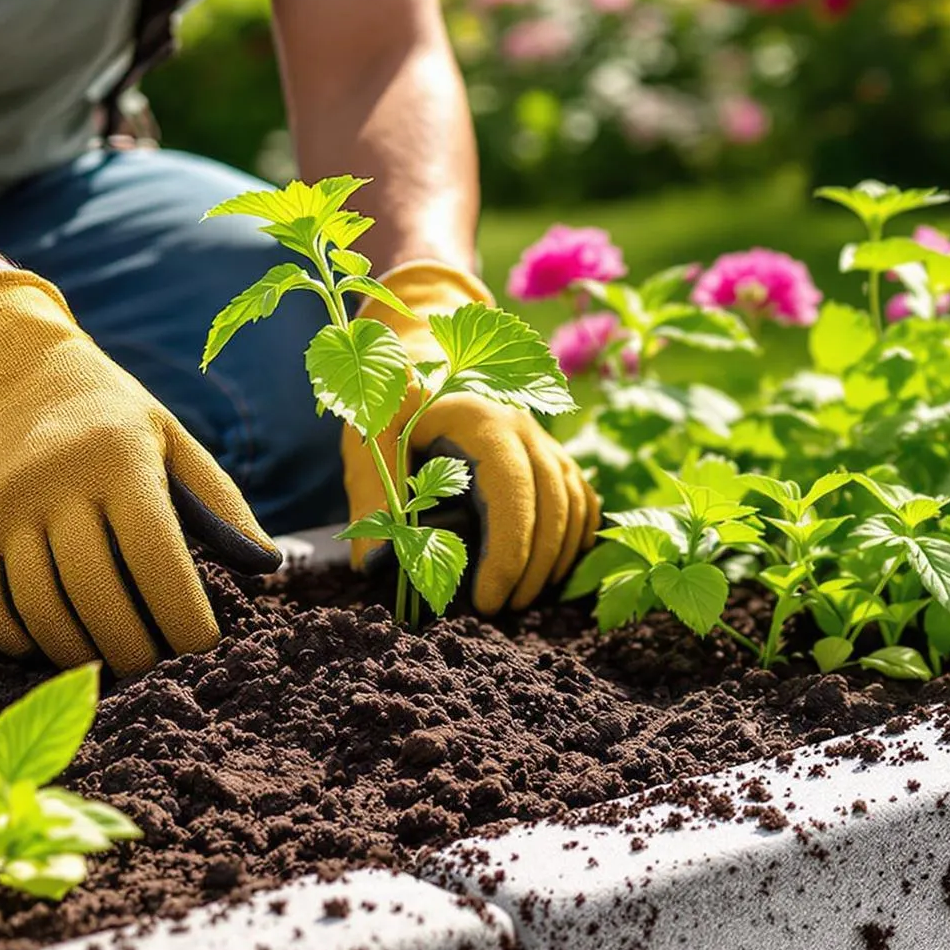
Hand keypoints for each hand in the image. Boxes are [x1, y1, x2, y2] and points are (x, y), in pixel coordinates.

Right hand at [0, 269, 279, 674]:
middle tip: (156, 672)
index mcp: (118, 460)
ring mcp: (3, 510)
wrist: (2, 370)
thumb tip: (268, 563)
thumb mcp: (168, 435)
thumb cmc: (105, 413)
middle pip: (97, 595)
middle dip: (134, 650)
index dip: (184, 616)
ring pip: (42, 610)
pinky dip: (23, 642)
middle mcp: (56, 484)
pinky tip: (53, 647)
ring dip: (81, 655)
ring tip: (111, 666)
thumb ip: (218, 499)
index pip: (157, 557)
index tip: (203, 649)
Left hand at [348, 262, 599, 612]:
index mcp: (483, 419)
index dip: (509, 553)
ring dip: (557, 556)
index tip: (486, 600)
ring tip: (522, 597)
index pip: (513, 493)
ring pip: (574, 501)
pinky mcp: (548, 446)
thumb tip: (373, 565)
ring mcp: (543, 434)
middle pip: (553, 504)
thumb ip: (369, 493)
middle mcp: (525, 424)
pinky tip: (555, 568)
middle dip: (534, 566)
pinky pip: (581, 493)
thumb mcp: (368, 431)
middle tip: (500, 610)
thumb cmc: (390, 391)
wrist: (422, 340)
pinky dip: (576, 533)